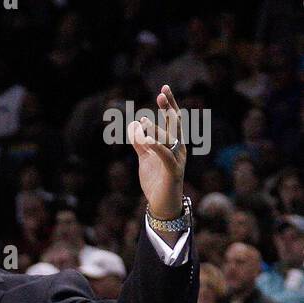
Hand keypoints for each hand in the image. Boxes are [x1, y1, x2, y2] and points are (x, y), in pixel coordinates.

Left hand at [128, 84, 185, 222]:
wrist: (162, 205)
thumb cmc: (156, 181)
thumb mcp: (145, 158)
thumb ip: (140, 143)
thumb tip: (133, 126)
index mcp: (173, 143)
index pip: (172, 120)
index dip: (169, 104)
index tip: (163, 89)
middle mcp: (178, 148)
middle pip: (175, 124)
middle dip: (168, 108)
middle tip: (161, 94)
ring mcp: (177, 159)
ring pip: (168, 139)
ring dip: (155, 129)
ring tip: (143, 122)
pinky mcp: (173, 172)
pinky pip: (165, 156)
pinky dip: (156, 146)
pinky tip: (146, 140)